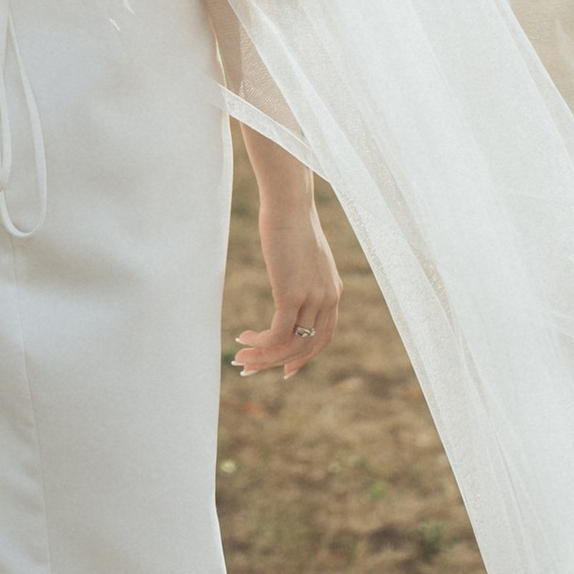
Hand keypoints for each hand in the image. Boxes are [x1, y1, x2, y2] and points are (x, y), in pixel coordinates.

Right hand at [235, 198, 340, 381]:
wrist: (289, 203)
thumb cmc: (290, 222)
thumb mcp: (303, 256)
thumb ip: (302, 276)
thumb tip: (289, 283)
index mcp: (333, 290)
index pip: (324, 336)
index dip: (304, 357)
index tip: (285, 370)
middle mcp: (328, 298)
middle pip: (307, 346)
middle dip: (277, 362)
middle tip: (250, 368)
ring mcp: (312, 298)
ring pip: (290, 345)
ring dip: (263, 356)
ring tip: (240, 357)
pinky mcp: (293, 294)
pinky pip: (277, 334)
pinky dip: (260, 342)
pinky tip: (244, 338)